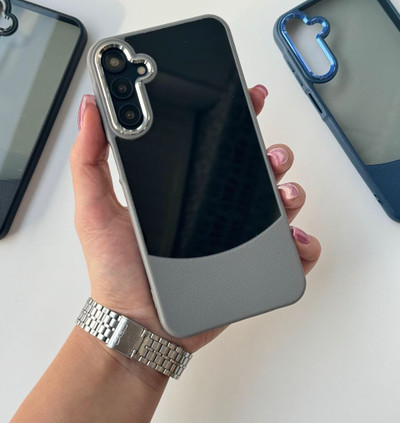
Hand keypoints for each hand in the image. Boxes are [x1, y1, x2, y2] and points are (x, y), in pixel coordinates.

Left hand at [70, 86, 320, 355]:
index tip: (247, 98)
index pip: (214, 144)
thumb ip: (90, 157)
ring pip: (276, 202)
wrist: (136, 323)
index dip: (235, 117)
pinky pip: (286, 250)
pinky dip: (300, 243)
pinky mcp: (248, 266)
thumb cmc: (115, 269)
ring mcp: (232, 237)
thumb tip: (91, 109)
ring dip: (290, 190)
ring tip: (283, 194)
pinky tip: (293, 239)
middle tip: (269, 152)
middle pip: (253, 168)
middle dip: (271, 152)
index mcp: (182, 187)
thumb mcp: (94, 207)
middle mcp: (211, 207)